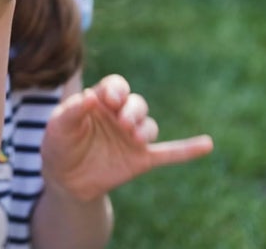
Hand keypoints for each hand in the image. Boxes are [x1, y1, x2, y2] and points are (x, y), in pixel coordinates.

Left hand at [41, 74, 213, 201]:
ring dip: (144, 128)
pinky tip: (207, 144)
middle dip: (133, 110)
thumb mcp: (58, 126)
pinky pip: (169, 153)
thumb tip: (90, 97)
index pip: (116, 86)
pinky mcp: (141, 159)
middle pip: (137, 103)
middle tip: (123, 123)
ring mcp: (132, 137)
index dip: (116, 89)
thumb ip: (72, 111)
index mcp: (101, 101)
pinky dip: (188, 149)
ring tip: (133, 137)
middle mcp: (120, 115)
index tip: (109, 99)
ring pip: (149, 125)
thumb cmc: (59, 145)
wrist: (64, 180)